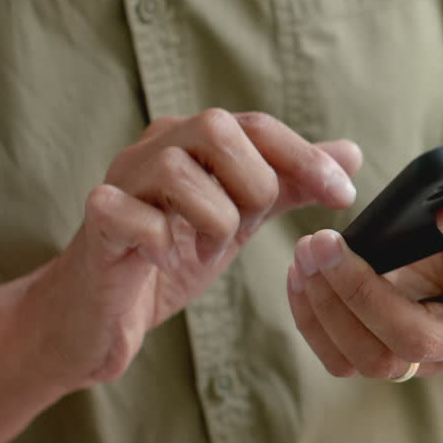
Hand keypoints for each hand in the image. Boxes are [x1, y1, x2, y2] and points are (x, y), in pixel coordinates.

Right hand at [20, 110, 362, 390]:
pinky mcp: (92, 226)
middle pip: (215, 125)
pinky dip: (161, 241)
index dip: (306, 157)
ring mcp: (118, 183)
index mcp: (192, 142)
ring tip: (207, 249)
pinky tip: (165, 259)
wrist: (97, 318)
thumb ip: (290, 186)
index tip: (344, 196)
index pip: (256, 124)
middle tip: (251, 225)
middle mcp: (153, 149)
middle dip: (252, 182)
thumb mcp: (242, 219)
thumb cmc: (168, 259)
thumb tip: (350, 153)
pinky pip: (130, 215)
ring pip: (176, 170)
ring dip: (211, 219)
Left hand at [287, 158, 442, 378]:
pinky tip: (299, 275)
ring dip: (328, 306)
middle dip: (362, 292)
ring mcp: (430, 360)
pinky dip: (313, 320)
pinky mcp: (391, 361)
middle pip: (413, 337)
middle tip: (325, 241)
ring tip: (305, 251)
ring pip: (371, 358)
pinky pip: (343, 359)